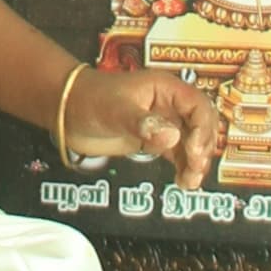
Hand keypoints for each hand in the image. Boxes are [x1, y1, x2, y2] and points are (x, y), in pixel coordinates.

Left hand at [62, 66, 217, 189]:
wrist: (68, 111)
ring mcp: (163, 123)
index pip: (198, 106)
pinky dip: (185, 168)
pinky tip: (182, 182)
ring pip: (192, 142)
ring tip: (189, 182)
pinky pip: (179, 154)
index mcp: (165, 88)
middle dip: (203, 147)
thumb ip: (143, 124)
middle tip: (194, 167)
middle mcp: (169, 105)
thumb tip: (171, 138)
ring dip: (196, 162)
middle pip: (202, 125)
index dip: (202, 128)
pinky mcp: (154, 140)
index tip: (193, 151)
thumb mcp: (116, 110)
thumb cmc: (91, 99)